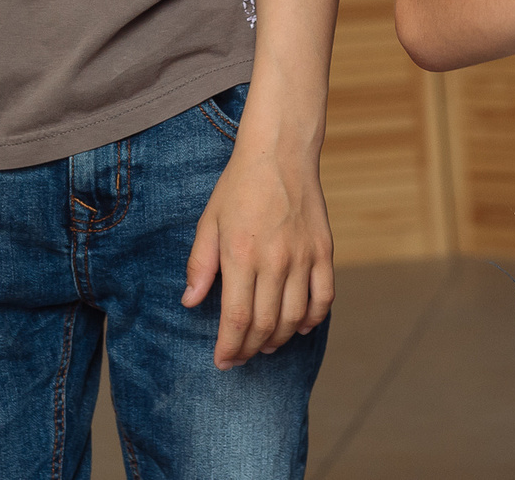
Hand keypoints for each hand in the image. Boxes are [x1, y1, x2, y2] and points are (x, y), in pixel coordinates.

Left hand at [184, 127, 332, 368]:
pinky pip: (324, 298)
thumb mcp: (209, 221)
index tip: (222, 361)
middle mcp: (275, 261)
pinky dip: (313, 319)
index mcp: (241, 255)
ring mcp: (303, 257)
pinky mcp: (324, 252)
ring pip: (294, 318)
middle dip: (249, 350)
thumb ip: (200, 264)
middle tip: (239, 358)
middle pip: (266, 325)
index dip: (229, 347)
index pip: (237, 318)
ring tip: (264, 345)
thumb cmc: (238, 186)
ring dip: (279, 340)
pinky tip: (300, 327)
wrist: (279, 152)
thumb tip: (190, 302)